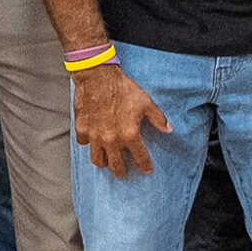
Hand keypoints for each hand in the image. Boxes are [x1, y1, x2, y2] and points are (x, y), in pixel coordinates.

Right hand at [72, 60, 171, 177]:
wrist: (98, 76)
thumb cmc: (122, 88)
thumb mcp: (146, 102)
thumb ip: (158, 118)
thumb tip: (169, 129)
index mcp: (129, 134)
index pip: (140, 158)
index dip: (145, 166)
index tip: (147, 170)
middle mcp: (111, 139)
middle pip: (116, 165)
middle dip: (122, 172)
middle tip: (124, 174)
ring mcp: (95, 136)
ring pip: (98, 159)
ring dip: (104, 163)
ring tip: (108, 162)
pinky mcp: (82, 128)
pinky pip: (84, 143)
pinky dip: (88, 144)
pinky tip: (92, 141)